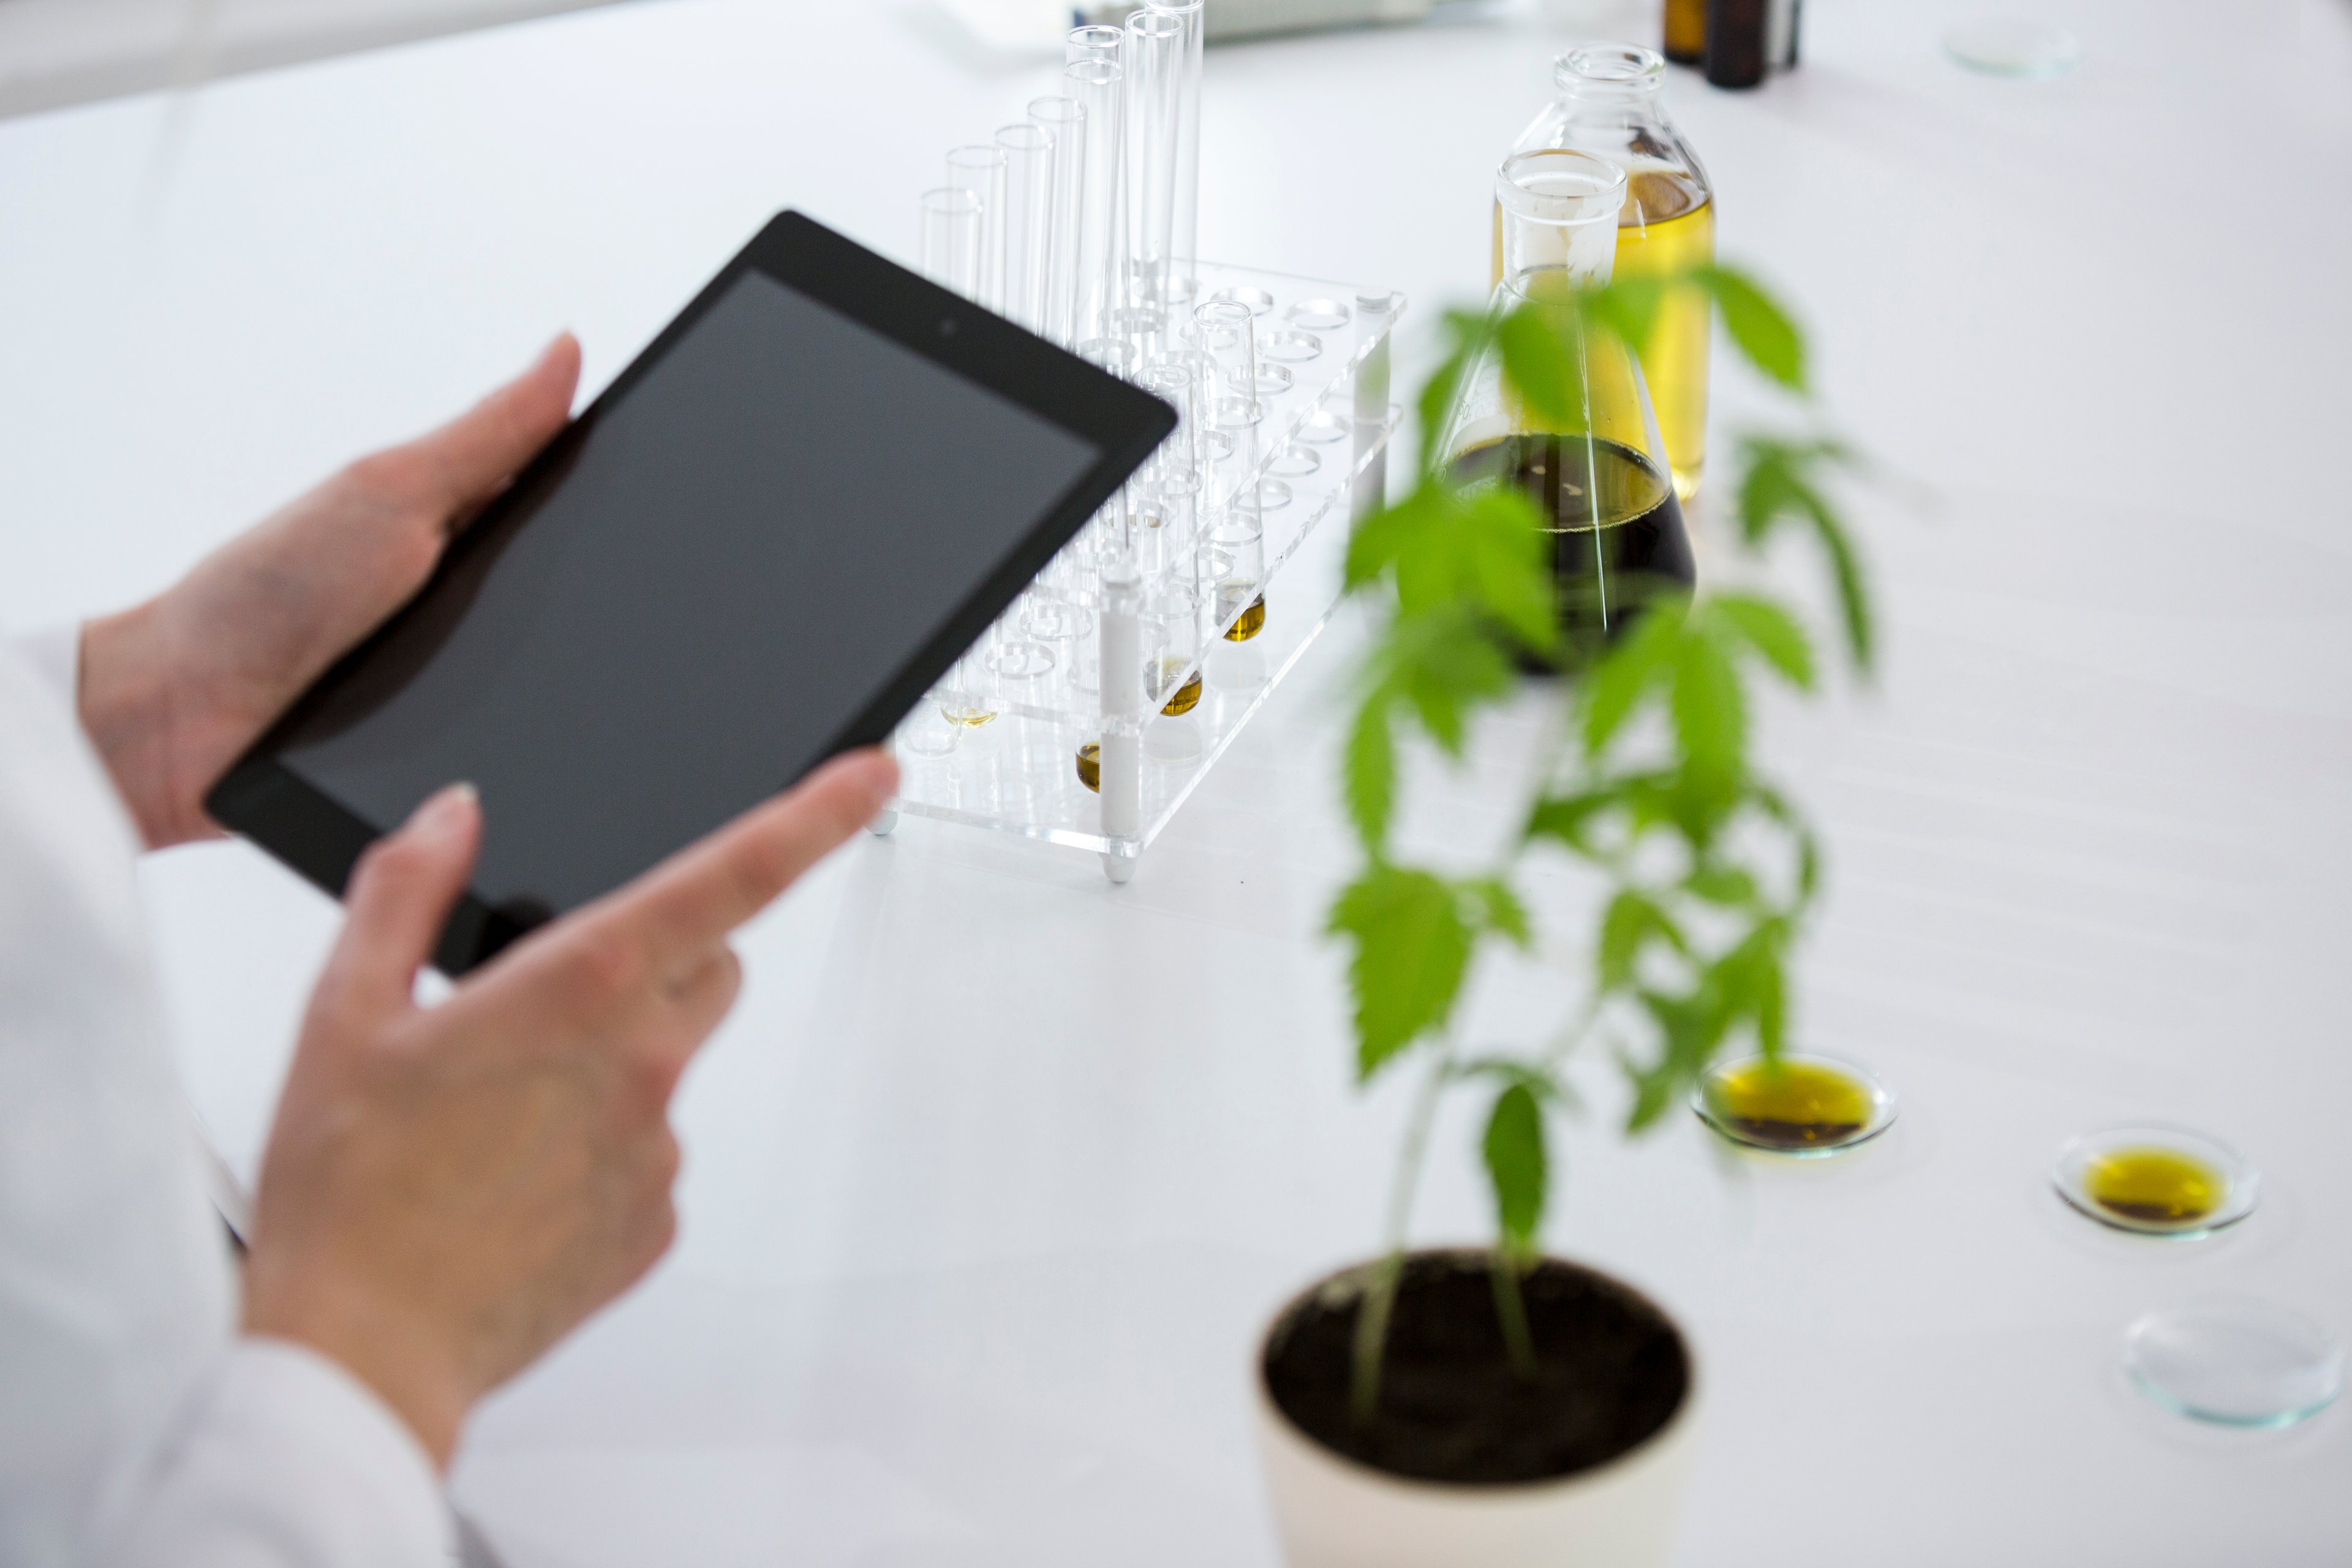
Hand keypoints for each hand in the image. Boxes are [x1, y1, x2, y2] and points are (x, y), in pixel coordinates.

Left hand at [77, 336, 582, 848]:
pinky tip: (528, 747)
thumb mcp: (392, 494)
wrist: (179, 715)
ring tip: (577, 679)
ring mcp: (462, 684)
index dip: (625, 497)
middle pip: (578, 602)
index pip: (571, 505)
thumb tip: (567, 349)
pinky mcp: (449, 760)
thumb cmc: (263, 593)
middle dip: (607, 607)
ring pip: (558, 686)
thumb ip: (488, 435)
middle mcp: (469, 605)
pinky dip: (517, 752)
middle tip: (632, 607)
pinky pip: (512, 755)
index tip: (674, 488)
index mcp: (461, 529)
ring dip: (565, 689)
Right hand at [239, 747, 896, 1468]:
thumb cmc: (345, 1191)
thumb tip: (452, 817)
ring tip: (500, 1116)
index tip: (874, 776)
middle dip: (664, 953)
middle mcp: (642, 1062)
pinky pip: (648, 1155)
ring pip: (669, 1065)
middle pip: (712, 965)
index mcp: (580, 988)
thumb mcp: (344, 1012)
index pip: (734, 876)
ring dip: (613, 1064)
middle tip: (558, 992)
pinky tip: (514, 1182)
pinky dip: (598, 1151)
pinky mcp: (655, 1224)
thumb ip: (406, 891)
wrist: (361, 1352)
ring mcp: (658, 1149)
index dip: (817, 816)